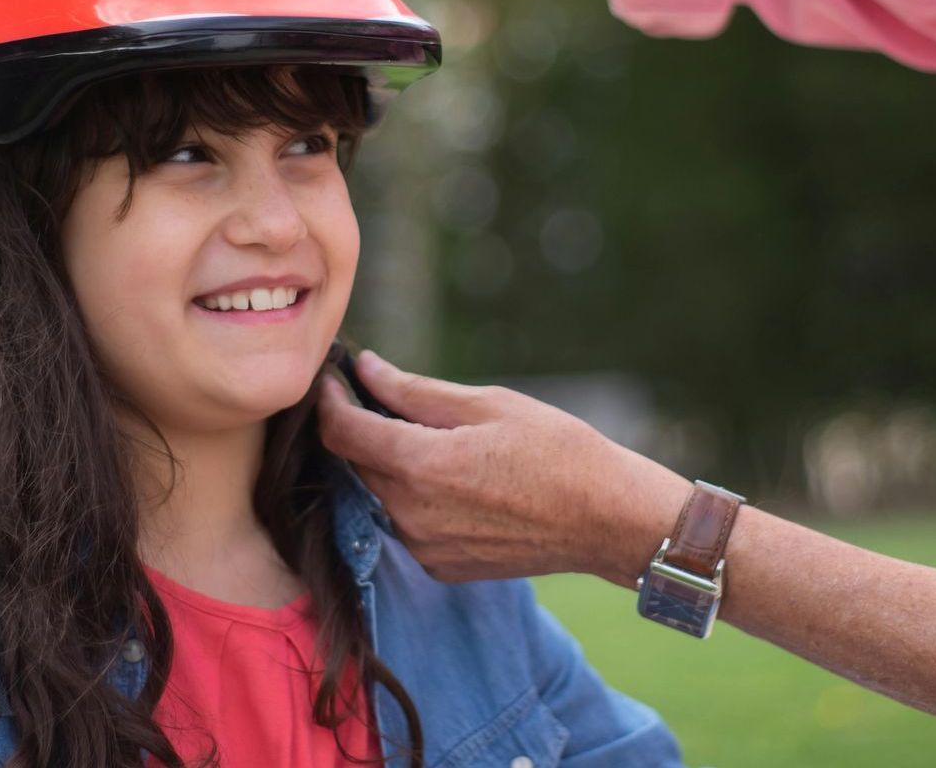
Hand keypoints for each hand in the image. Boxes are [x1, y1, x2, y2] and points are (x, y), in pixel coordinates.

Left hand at [318, 350, 689, 582]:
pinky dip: (413, 498)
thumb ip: (414, 390)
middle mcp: (410, 514)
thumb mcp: (487, 403)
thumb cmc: (556, 450)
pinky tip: (453, 480)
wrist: (605, 520)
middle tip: (383, 398)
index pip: (341, 433)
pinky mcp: (440, 567)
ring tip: (429, 439)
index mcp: (420, 465)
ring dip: (388, 465)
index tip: (335, 379)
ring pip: (379, 496)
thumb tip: (366, 368)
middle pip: (356, 464)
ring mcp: (423, 547)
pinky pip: (406, 525)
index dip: (330, 400)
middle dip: (360, 429)